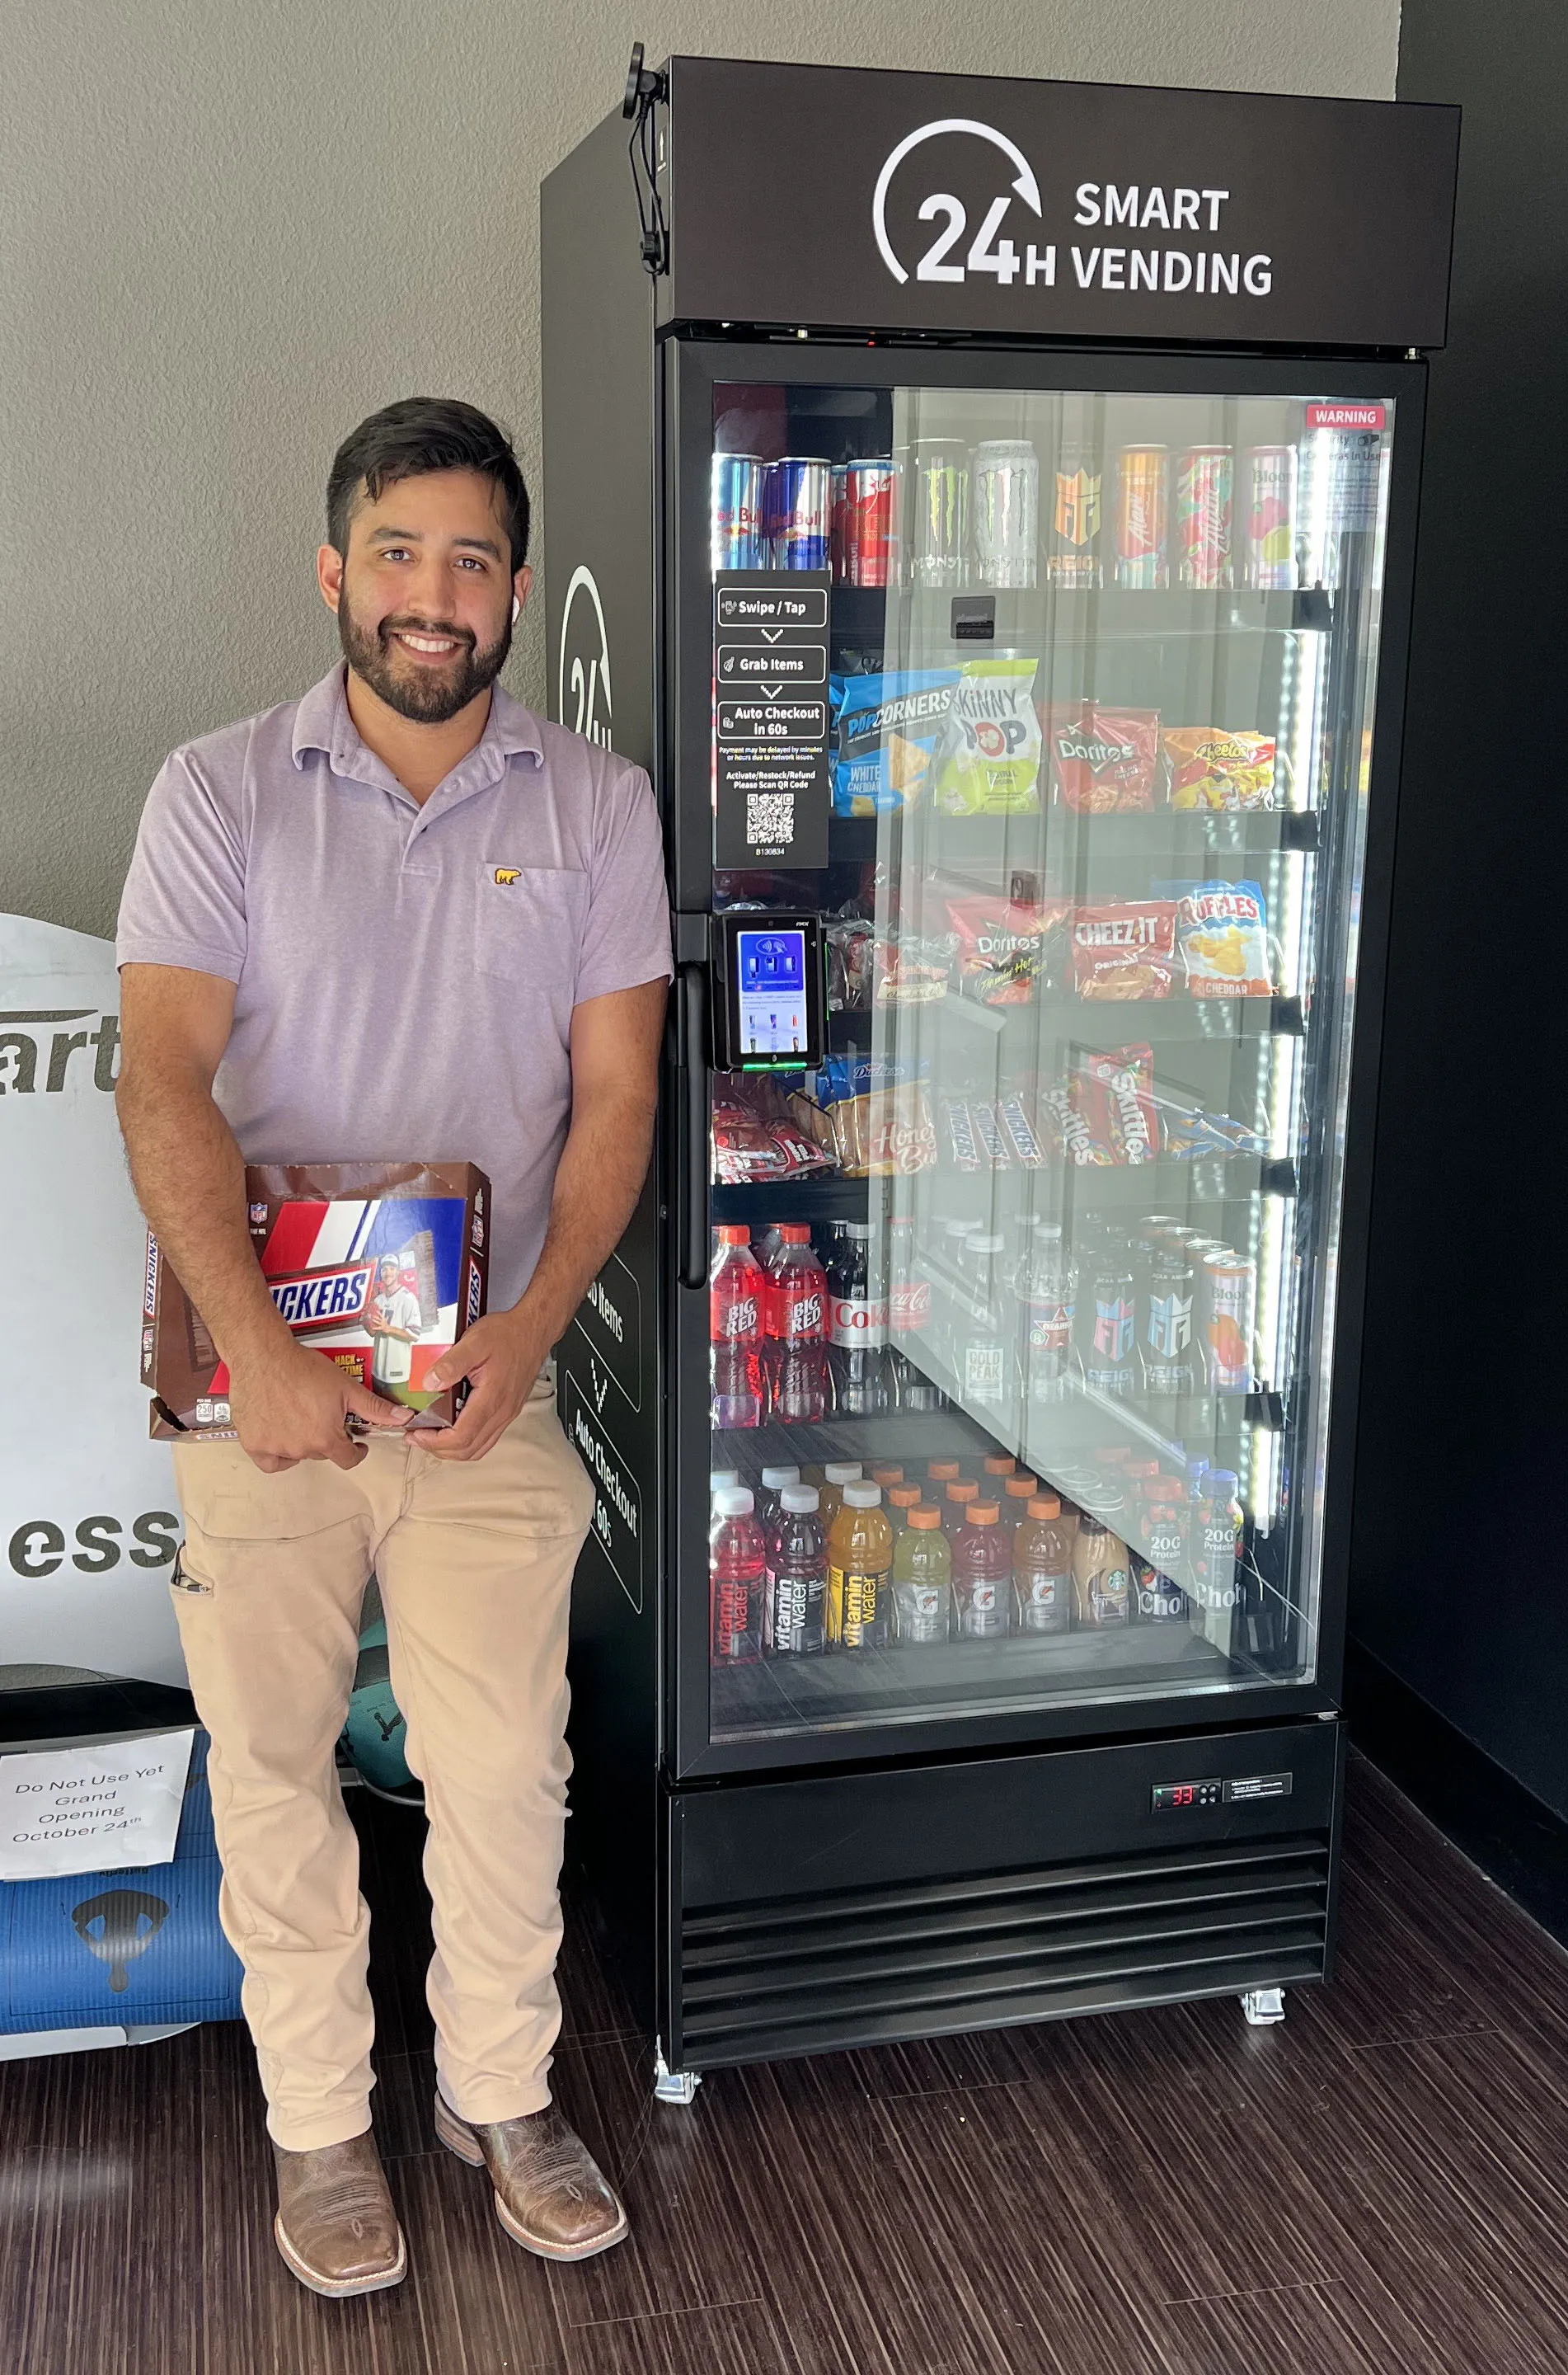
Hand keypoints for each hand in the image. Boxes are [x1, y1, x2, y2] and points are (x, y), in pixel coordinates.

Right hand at [228, 1336, 408, 1472]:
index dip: (356, 1452)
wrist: (264, 1356)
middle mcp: (301, 1449)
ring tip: (303, 1419)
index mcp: (325, 1438)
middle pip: (322, 1453)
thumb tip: (404, 1418)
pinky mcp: (253, 1443)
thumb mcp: (346, 1387)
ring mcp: (275, 1448)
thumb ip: (375, 1408)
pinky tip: (282, 1438)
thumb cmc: (303, 1368)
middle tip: (324, 1417)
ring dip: (303, 1442)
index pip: (348, 1459)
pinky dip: (277, 1455)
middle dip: (328, 1438)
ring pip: (296, 1454)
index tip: (357, 1443)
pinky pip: (269, 1462)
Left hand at [418, 1306, 548, 1461]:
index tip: (417, 1432)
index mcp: (492, 1398)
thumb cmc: (508, 1335)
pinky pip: (486, 1439)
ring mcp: (506, 1414)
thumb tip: (429, 1383)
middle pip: (468, 1450)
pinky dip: (465, 1442)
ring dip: (452, 1449)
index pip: (461, 1437)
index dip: (435, 1441)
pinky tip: (453, 1429)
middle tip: (417, 1436)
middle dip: (438, 1449)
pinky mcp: (507, 1411)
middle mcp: (502, 1412)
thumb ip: (450, 1363)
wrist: (533, 1331)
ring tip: (431, 1436)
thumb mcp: (475, 1341)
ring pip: (477, 1449)